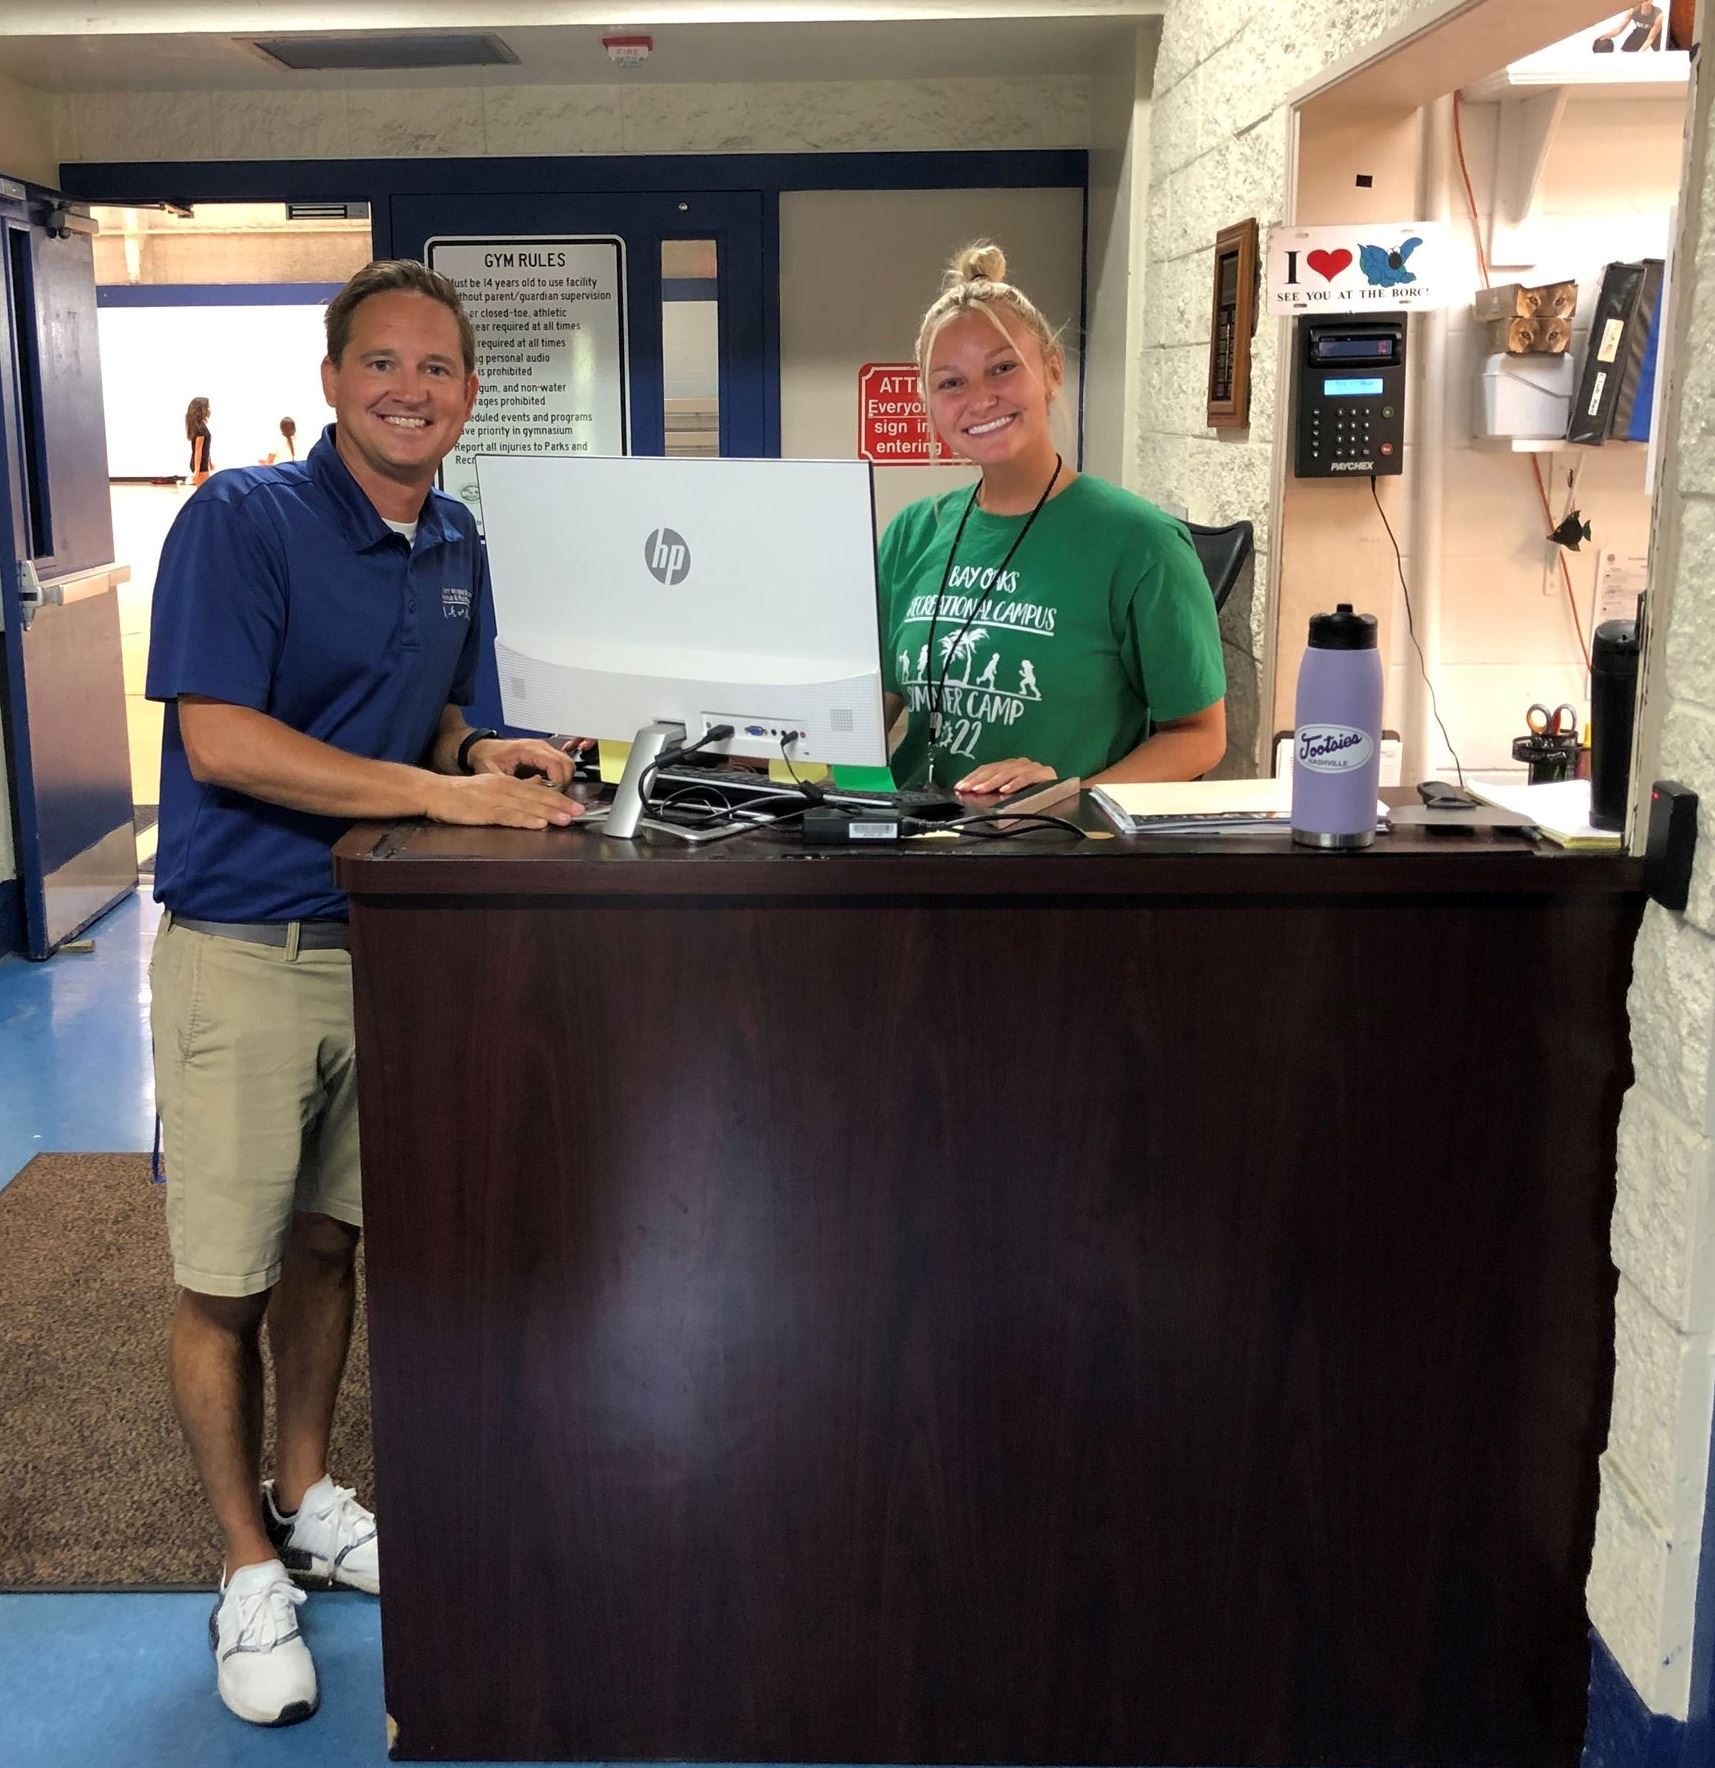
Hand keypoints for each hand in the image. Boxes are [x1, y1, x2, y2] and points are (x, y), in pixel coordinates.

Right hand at [424, 772, 581, 828]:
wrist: (436, 792)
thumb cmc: (463, 794)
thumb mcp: (491, 788)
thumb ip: (512, 791)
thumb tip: (534, 796)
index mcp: (507, 783)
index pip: (539, 790)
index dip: (559, 798)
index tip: (576, 806)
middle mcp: (504, 788)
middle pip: (537, 797)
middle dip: (560, 805)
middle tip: (579, 812)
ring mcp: (495, 799)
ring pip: (527, 806)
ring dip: (548, 813)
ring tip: (566, 819)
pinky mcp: (485, 811)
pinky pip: (508, 816)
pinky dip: (525, 820)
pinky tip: (538, 824)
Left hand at [467, 736, 579, 785]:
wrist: (482, 748)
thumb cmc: (487, 757)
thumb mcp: (495, 774)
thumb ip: (515, 784)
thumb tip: (535, 794)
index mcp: (528, 749)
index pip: (555, 764)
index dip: (559, 782)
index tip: (554, 796)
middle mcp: (539, 747)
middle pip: (567, 763)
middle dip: (565, 783)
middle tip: (556, 797)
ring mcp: (543, 749)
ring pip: (568, 764)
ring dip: (565, 780)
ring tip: (554, 793)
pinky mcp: (544, 754)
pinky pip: (562, 765)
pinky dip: (562, 777)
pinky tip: (552, 788)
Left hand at [954, 757, 1055, 793]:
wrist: (1066, 791)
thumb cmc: (1037, 794)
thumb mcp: (1012, 791)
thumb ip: (996, 789)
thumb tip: (973, 793)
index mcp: (1011, 766)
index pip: (988, 768)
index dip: (973, 776)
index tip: (960, 786)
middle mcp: (1020, 763)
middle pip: (996, 769)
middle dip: (978, 780)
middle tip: (966, 788)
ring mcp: (1033, 767)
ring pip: (1009, 772)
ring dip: (993, 781)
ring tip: (981, 790)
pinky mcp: (1045, 774)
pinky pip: (1028, 778)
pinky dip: (1016, 784)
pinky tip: (1005, 790)